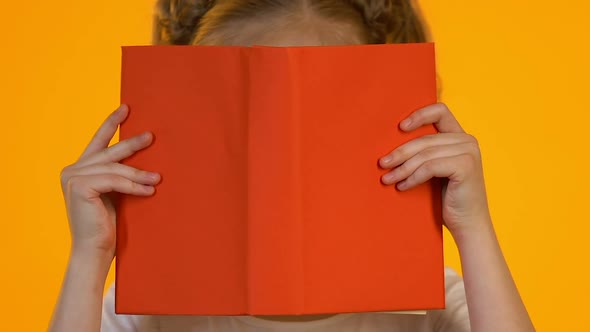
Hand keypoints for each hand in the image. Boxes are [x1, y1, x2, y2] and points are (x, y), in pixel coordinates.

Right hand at [60, 105, 160, 256]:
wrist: (95, 251)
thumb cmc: (108, 225)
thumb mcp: (115, 193)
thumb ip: (119, 174)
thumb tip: (146, 155)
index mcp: (79, 170)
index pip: (98, 142)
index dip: (111, 124)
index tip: (125, 108)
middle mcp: (72, 170)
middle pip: (109, 152)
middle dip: (132, 144)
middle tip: (151, 136)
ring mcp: (73, 177)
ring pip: (115, 168)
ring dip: (139, 173)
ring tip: (159, 178)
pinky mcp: (79, 186)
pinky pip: (115, 180)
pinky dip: (134, 185)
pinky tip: (149, 190)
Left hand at [378, 103, 489, 233]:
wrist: (468, 225)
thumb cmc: (447, 199)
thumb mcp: (435, 171)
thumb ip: (424, 153)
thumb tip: (390, 146)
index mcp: (461, 137)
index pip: (439, 111)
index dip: (418, 115)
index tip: (399, 127)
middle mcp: (467, 141)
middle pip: (424, 139)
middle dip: (400, 153)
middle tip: (382, 164)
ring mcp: (469, 152)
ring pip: (424, 154)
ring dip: (402, 168)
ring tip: (387, 179)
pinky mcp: (465, 166)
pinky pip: (429, 167)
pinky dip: (413, 177)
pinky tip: (402, 186)